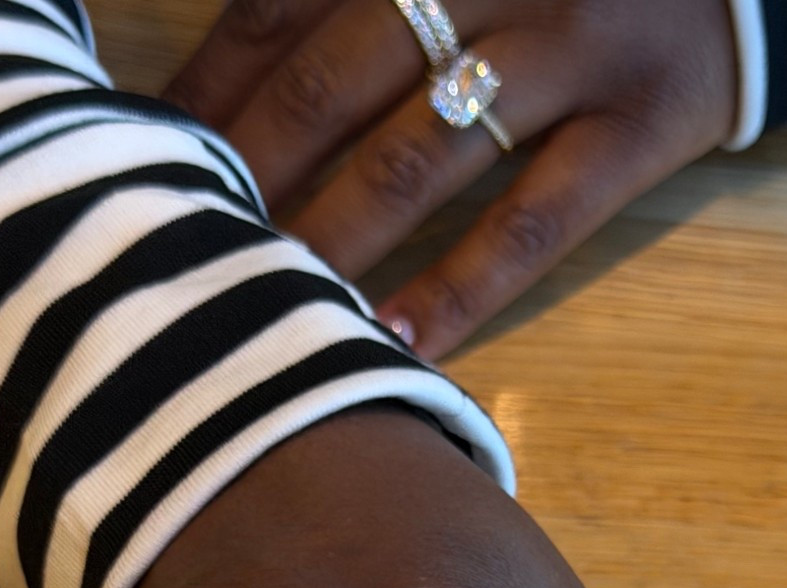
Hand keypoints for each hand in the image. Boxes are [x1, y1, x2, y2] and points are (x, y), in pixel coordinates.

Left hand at [164, 0, 735, 358]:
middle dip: (252, 167)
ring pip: (422, 150)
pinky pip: (533, 220)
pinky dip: (459, 286)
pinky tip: (395, 341)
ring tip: (266, 300)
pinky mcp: (641, 125)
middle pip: (338, 73)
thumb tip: (238, 65)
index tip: (144, 154)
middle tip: (183, 246)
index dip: (211, 80)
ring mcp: (572, 46)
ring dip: (334, 232)